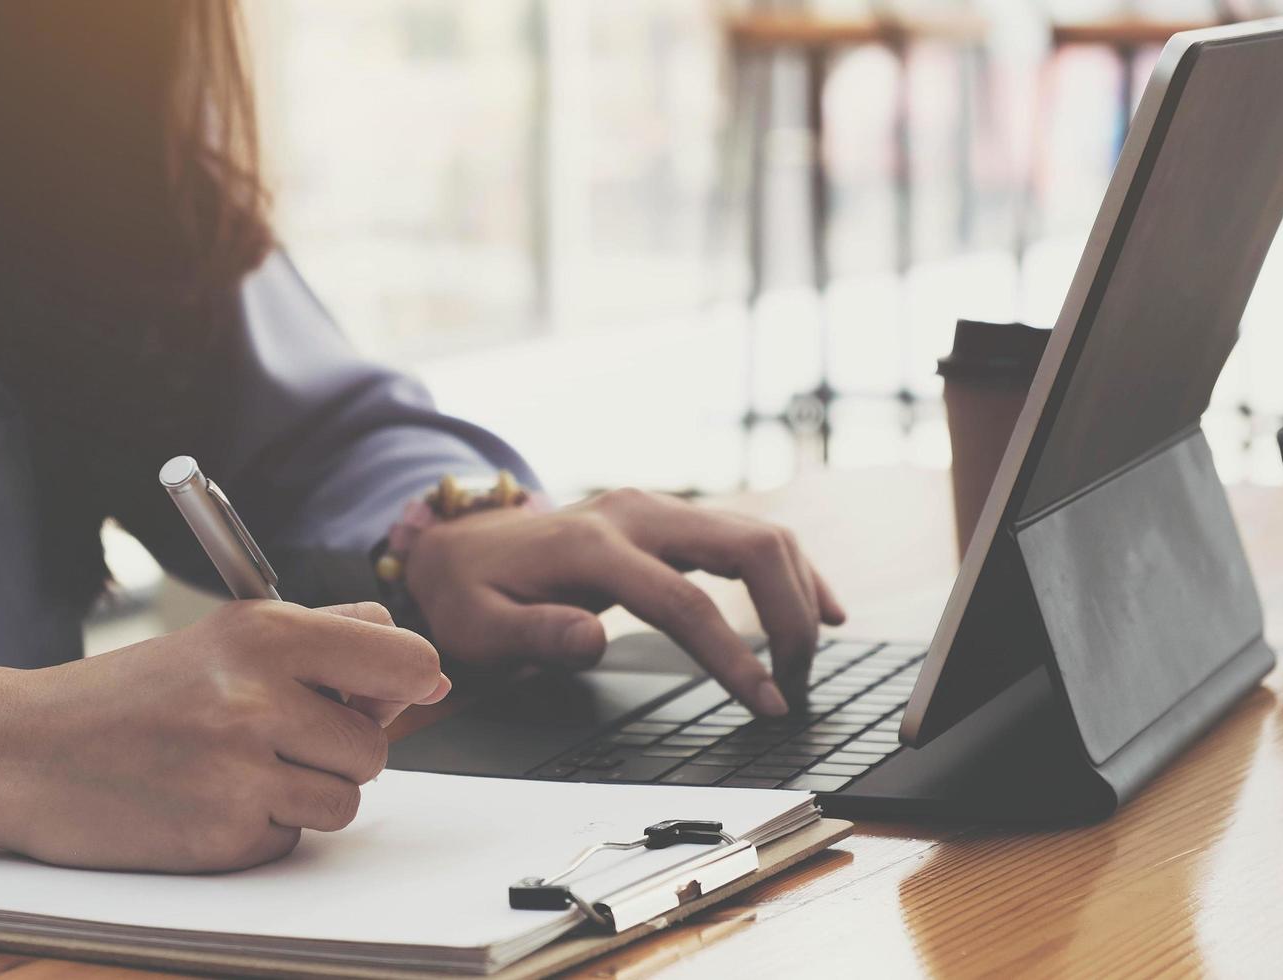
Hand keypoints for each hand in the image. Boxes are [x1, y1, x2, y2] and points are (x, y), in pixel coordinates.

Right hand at [0, 602, 445, 873]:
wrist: (21, 749)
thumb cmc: (126, 695)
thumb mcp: (222, 640)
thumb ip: (323, 639)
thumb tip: (420, 670)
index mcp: (264, 633)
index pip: (402, 659)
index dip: (412, 682)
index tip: (408, 693)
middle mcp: (257, 696)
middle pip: (375, 746)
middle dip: (339, 750)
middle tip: (276, 737)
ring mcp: (239, 769)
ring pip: (342, 801)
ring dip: (303, 795)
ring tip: (235, 769)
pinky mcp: (221, 834)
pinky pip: (290, 841)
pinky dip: (260, 830)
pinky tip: (206, 802)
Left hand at [402, 488, 843, 715]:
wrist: (461, 544)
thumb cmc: (472, 593)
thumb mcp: (478, 627)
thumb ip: (533, 635)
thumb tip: (592, 639)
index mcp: (591, 547)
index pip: (684, 601)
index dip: (734, 655)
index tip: (769, 704)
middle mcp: (634, 515)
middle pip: (747, 547)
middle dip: (789, 618)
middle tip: (795, 686)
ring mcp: (656, 509)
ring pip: (759, 533)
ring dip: (799, 593)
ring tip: (809, 661)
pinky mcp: (669, 517)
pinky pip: (748, 534)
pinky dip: (790, 570)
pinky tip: (820, 607)